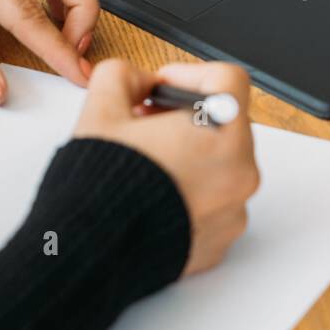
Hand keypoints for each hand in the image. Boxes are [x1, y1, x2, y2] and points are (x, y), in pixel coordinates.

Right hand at [74, 59, 258, 275]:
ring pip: (221, 162)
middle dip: (186, 114)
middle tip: (145, 122)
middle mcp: (240, 173)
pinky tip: (154, 194)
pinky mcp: (221, 239)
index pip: (228, 79)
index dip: (188, 72)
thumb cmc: (100, 189)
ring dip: (189, 153)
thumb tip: (139, 81)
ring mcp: (234, 210)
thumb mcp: (101, 109)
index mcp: (221, 134)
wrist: (89, 256)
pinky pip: (215, 200)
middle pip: (225, 122)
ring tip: (147, 162)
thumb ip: (123, 76)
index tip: (161, 86)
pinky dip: (191, 190)